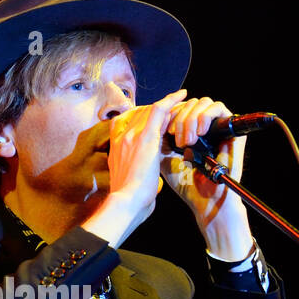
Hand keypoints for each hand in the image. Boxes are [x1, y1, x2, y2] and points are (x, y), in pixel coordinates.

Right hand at [106, 87, 186, 208]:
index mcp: (115, 149)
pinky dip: (171, 100)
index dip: (140, 119)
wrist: (125, 203)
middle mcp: (120, 138)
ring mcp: (131, 135)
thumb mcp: (129, 183)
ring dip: (165, 106)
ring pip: (149, 110)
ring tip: (180, 103)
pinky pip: (159, 110)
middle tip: (172, 110)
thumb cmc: (129, 200)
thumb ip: (136, 174)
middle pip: (139, 114)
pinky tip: (183, 95)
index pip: (125, 124)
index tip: (153, 120)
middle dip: (155, 111)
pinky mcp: (145, 137)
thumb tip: (149, 177)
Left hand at [160, 96, 253, 258]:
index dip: (168, 114)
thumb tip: (150, 120)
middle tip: (176, 140)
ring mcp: (218, 128)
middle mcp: (205, 127)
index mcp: (190, 131)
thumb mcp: (164, 158)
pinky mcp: (232, 130)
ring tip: (188, 141)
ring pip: (203, 102)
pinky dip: (206, 116)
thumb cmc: (186, 184)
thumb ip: (158, 139)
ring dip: (191, 118)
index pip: (179, 107)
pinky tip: (200, 134)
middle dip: (179, 117)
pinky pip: (219, 108)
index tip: (163, 132)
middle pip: (190, 102)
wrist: (205, 201)